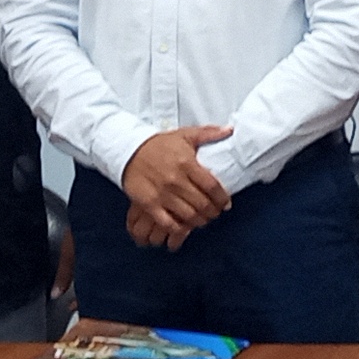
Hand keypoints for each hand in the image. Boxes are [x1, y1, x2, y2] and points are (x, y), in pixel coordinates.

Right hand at [121, 125, 233, 242]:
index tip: (226, 204)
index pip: (212, 187)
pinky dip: (179, 228)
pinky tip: (184, 226)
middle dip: (213, 212)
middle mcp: (176, 180)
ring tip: (202, 220)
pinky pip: (168, 223)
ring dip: (199, 221)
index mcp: (187, 163)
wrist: (128, 150)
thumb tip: (230, 130)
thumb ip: (209, 133)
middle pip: (203, 204)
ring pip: (189, 215)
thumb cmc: (158, 144)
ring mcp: (162, 194)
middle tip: (215, 213)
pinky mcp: (149, 204)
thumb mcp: (184, 134)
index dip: (222, 199)